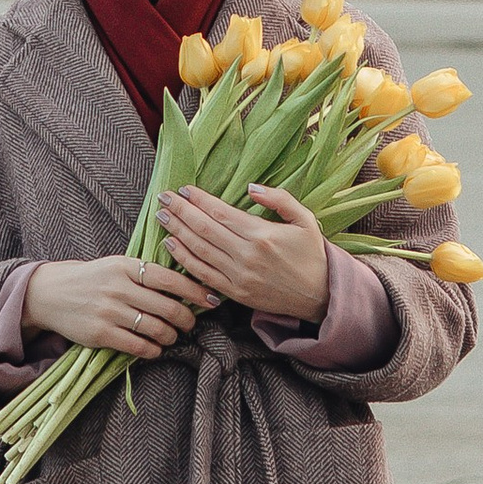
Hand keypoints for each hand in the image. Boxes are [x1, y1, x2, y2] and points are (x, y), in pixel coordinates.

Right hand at [25, 255, 205, 357]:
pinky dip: (153, 350)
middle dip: (186, 319)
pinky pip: (138, 346)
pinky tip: (155, 348)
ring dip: (171, 336)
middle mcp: (119, 287)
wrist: (50, 293)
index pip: (170, 279)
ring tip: (172, 336)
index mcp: (126, 266)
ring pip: (156, 329)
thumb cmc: (91, 278)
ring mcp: (109, 311)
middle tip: (190, 324)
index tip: (212, 299)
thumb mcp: (116, 265)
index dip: (195, 291)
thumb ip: (145, 272)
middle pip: (168, 307)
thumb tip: (185, 284)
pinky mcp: (100, 333)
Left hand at [155, 182, 331, 327]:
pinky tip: (171, 246)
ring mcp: (239, 277)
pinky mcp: (236, 293)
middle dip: (181, 212)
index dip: (200, 200)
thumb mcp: (305, 220)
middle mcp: (247, 256)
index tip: (183, 189)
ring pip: (200, 251)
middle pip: (205, 230)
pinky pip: (204, 275)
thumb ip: (280, 199)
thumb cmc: (312, 254)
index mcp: (262, 235)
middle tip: (163, 198)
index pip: (221, 214)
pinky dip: (185, 260)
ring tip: (162, 217)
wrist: (321, 295)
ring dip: (177, 232)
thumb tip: (251, 188)